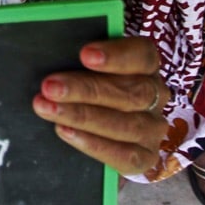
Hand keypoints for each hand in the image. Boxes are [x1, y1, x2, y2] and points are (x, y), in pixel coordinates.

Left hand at [33, 36, 167, 175]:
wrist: (91, 127)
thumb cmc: (84, 83)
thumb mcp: (83, 66)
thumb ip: (75, 57)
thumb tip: (50, 48)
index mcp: (146, 65)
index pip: (143, 55)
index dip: (117, 55)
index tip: (85, 54)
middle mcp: (155, 95)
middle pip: (131, 92)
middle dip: (86, 90)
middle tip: (50, 87)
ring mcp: (153, 128)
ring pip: (125, 124)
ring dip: (82, 116)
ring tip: (48, 109)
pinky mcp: (146, 157)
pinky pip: (126, 155)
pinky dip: (94, 144)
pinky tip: (66, 132)